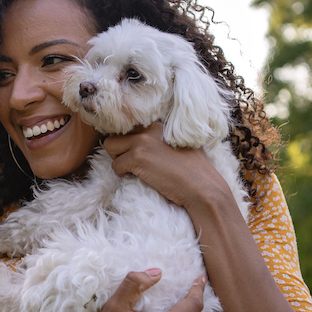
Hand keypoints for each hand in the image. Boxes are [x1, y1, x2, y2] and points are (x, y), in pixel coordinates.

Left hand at [102, 123, 222, 209]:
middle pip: (116, 133)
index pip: (131, 125)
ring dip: (118, 159)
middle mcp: (149, 129)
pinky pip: (115, 165)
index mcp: (159, 124)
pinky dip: (122, 174)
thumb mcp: (183, 144)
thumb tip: (153, 144)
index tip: (133, 151)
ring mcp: (142, 142)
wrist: (202, 187)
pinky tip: (137, 178)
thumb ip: (164, 139)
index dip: (129, 139)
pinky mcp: (137, 158)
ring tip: (133, 169)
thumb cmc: (197, 171)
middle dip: (120, 149)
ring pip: (110, 146)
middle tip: (132, 163)